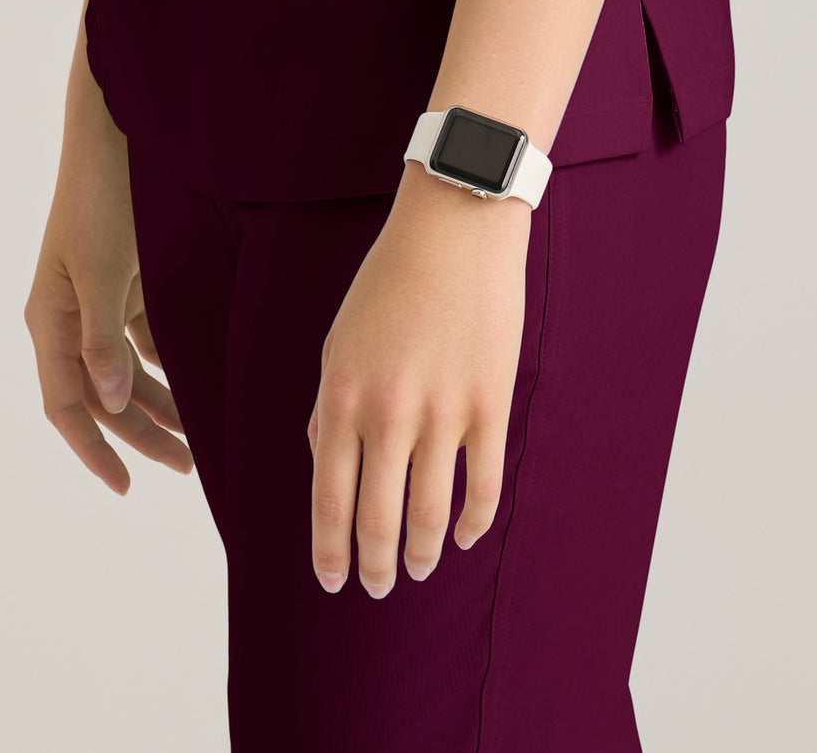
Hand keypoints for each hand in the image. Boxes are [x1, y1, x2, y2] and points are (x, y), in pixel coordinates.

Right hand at [24, 60, 193, 492]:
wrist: (113, 133)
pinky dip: (166, 361)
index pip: (66, 404)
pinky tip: (197, 375)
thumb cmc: (101, 199)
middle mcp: (68, 316)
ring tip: (198, 431)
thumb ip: (103, 339)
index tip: (125, 485)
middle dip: (140, 432)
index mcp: (50, 319)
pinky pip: (141, 337)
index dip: (93, 449)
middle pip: (101, 395)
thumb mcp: (103, 270)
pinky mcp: (123, 280)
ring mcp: (96, 298)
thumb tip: (109, 401)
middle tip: (186, 465)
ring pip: (124, 369)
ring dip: (156, 401)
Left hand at [307, 165, 531, 595]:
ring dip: (421, 553)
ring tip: (417, 569)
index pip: (330, 498)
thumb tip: (326, 461)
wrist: (455, 227)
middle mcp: (389, 413)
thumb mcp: (340, 340)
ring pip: (429, 513)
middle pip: (378, 519)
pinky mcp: (490, 404)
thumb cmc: (391, 281)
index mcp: (343, 396)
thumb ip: (331, 406)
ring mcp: (443, 412)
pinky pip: (483, 486)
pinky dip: (472, 523)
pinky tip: (461, 537)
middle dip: (375, 566)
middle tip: (378, 589)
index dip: (330, 550)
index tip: (332, 581)